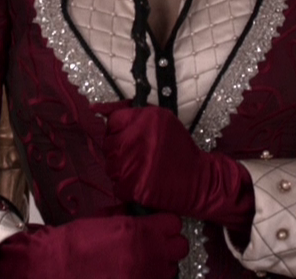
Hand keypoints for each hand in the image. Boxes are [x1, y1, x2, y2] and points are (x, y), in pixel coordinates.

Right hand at [0, 214, 186, 278]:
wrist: (52, 269)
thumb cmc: (72, 244)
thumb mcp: (103, 220)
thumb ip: (127, 217)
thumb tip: (140, 214)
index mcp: (139, 231)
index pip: (174, 223)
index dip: (165, 224)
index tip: (159, 226)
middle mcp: (148, 256)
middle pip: (180, 248)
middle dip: (168, 245)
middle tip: (154, 245)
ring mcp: (145, 277)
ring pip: (170, 270)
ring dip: (159, 266)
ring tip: (141, 263)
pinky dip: (147, 278)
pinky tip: (133, 274)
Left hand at [103, 105, 252, 225]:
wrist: (198, 180)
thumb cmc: (179, 150)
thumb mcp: (162, 121)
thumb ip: (133, 113)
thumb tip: (97, 108)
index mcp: (145, 119)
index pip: (113, 120)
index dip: (119, 129)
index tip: (127, 135)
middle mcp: (137, 139)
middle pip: (108, 143)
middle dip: (119, 149)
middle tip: (137, 154)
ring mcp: (133, 165)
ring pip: (110, 165)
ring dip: (122, 168)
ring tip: (140, 168)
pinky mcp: (134, 188)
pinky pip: (117, 185)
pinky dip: (126, 186)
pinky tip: (141, 181)